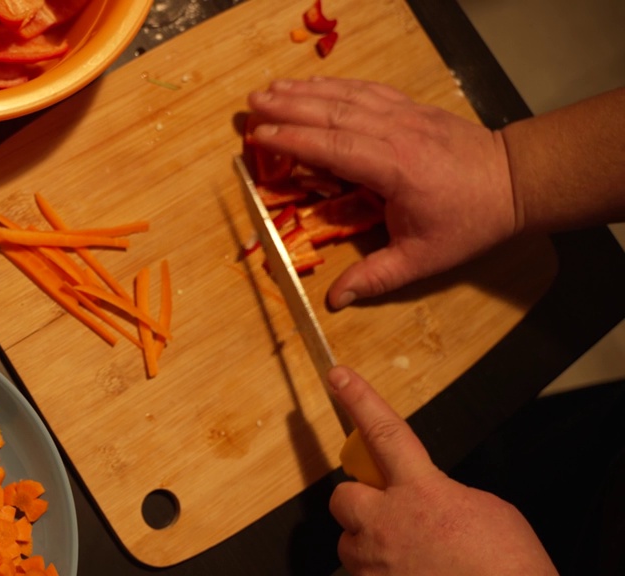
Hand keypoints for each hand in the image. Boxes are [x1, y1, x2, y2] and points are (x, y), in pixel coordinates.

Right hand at [246, 77, 517, 308]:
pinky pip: (367, 91)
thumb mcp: (423, 259)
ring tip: (269, 90)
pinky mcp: (411, 108)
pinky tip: (311, 84)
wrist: (514, 181)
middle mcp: (397, 133)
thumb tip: (335, 300)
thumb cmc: (468, 221)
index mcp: (395, 169)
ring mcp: (405, 115)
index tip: (261, 136)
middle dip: (289, 108)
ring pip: (347, 96)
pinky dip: (335, 85)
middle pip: (334, 114)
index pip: (335, 147)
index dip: (295, 140)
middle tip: (251, 106)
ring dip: (305, 91)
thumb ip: (376, 278)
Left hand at [325, 366, 580, 575]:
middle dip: (361, 504)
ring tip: (419, 573)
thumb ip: (446, 498)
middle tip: (392, 522)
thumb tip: (427, 502)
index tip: (337, 377)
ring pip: (351, 544)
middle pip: (343, 496)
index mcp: (423, 492)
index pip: (384, 433)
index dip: (359, 400)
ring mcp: (370, 564)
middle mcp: (385, 523)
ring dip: (374, 550)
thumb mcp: (492, 515)